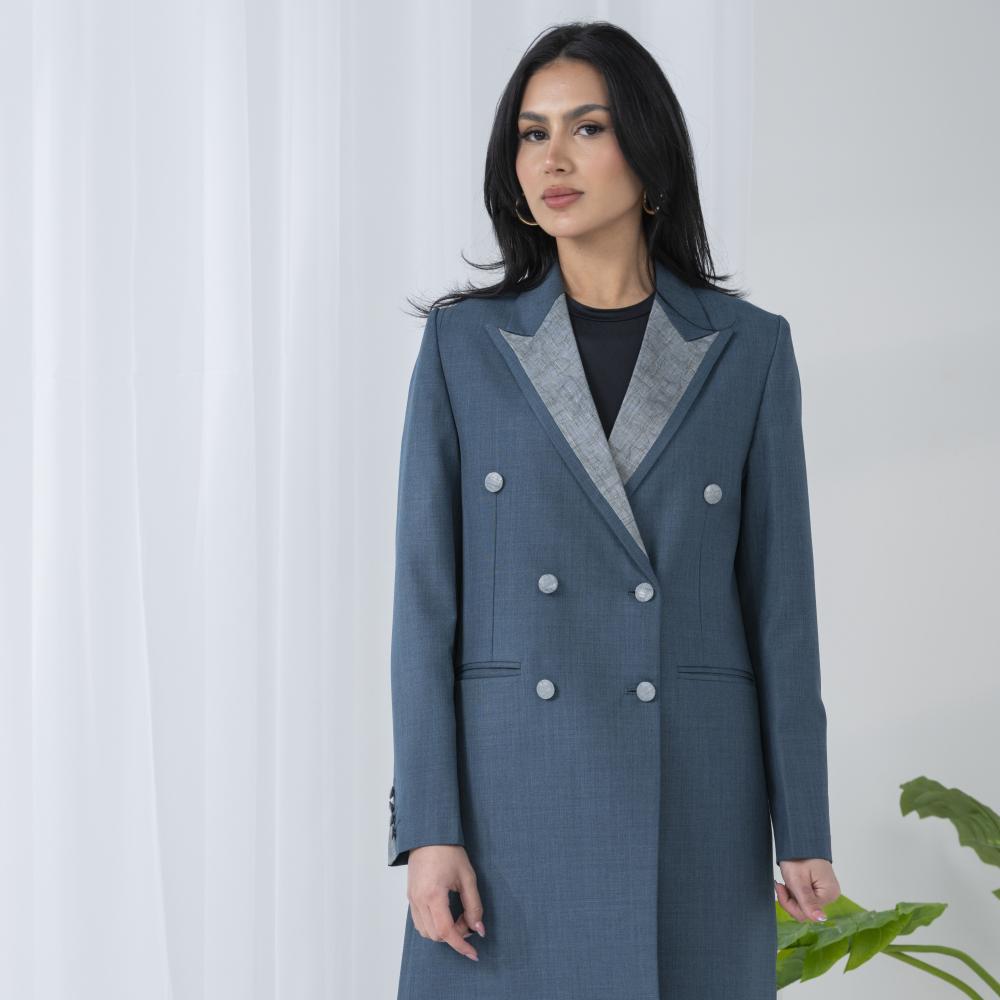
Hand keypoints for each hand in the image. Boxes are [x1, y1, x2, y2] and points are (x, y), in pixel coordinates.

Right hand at [407, 845, 485, 960]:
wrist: (429, 834)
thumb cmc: (449, 852)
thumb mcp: (467, 877)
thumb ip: (474, 906)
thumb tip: (479, 930)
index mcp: (433, 895)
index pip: (446, 932)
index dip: (460, 945)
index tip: (473, 953)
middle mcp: (418, 901)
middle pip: (435, 935)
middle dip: (455, 935)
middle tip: (469, 920)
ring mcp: (412, 899)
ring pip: (426, 931)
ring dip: (443, 931)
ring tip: (458, 915)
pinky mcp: (410, 897)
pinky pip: (420, 922)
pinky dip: (434, 925)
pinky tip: (446, 913)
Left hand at [775, 858, 840, 922]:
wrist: (800, 839)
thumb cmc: (798, 856)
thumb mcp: (798, 880)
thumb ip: (808, 902)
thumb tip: (821, 919)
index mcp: (829, 894)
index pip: (806, 913)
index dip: (789, 903)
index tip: (779, 886)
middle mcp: (830, 895)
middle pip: (805, 910)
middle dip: (789, 899)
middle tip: (780, 883)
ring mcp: (825, 892)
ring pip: (803, 905)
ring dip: (791, 895)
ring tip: (785, 881)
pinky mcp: (819, 888)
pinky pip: (805, 897)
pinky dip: (795, 891)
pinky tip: (790, 882)